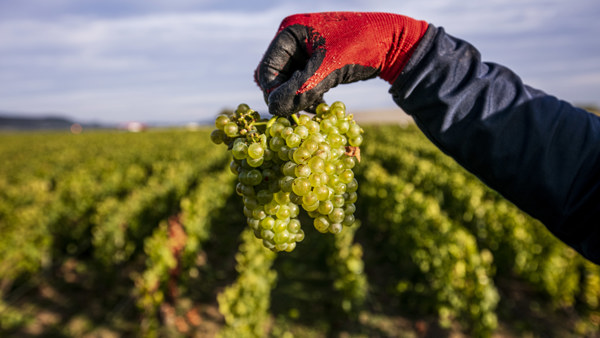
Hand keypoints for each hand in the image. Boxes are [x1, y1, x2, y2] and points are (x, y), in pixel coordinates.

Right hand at [255, 12, 427, 116]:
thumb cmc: (360, 48)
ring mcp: (305, 50)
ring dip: (299, 98)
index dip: (273, 94)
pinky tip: (321, 104)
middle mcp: (293, 39)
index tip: (287, 113)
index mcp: (289, 32)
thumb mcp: (328, 69)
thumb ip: (300, 89)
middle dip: (288, 97)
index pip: (268, 70)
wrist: (393, 43)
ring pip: (290, 83)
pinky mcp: (317, 62)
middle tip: (302, 114)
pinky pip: (303, 83)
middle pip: (277, 77)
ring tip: (315, 109)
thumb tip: (274, 110)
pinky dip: (309, 95)